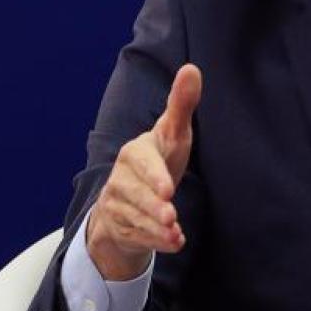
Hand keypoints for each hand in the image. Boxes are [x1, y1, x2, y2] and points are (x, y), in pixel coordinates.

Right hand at [86, 64, 201, 280]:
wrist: (131, 194)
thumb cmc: (159, 158)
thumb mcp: (172, 133)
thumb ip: (181, 105)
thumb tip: (192, 68)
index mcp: (135, 153)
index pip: (143, 163)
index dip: (154, 176)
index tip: (168, 189)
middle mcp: (121, 178)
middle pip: (136, 195)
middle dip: (153, 207)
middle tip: (171, 216)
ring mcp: (117, 204)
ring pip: (135, 218)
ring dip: (156, 228)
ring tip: (174, 233)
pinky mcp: (119, 226)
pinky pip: (135, 236)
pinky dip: (155, 242)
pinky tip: (174, 242)